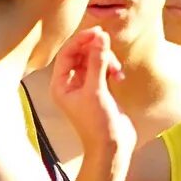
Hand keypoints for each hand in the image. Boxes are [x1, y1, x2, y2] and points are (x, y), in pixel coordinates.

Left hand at [48, 25, 131, 164]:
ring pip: (94, 61)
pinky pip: (103, 69)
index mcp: (60, 85)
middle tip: (109, 44)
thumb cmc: (98, 124)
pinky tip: (119, 75)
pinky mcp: (99, 90)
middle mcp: (70, 85)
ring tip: (117, 70)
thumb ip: (98, 61)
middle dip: (96, 50)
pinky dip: (111, 68)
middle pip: (80, 54)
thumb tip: (101, 36)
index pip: (67, 54)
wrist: (112, 147)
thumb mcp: (96, 90)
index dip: (81, 40)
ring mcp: (85, 87)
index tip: (98, 32)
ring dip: (107, 60)